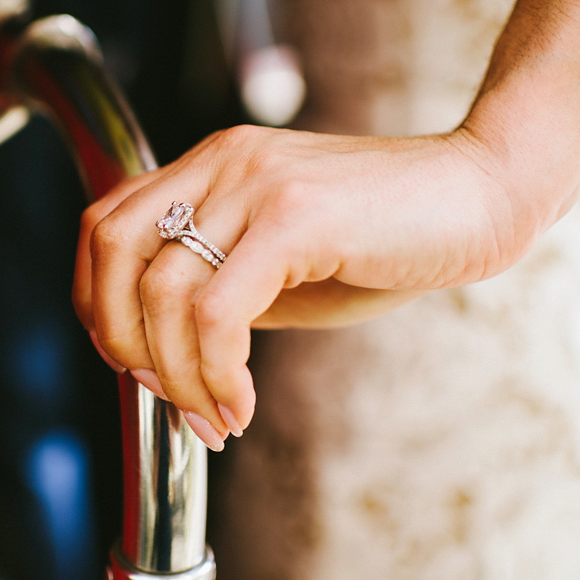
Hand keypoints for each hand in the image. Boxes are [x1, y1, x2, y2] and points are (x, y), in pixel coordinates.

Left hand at [73, 123, 525, 448]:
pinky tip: (241, 406)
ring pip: (163, 294)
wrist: (480, 197)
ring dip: (178, 377)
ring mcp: (254, 182)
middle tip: (167, 398)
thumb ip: (218, 292)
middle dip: (121, 341)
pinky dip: (215, 374)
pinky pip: (216, 312)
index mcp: (210, 166)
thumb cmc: (386, 240)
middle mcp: (221, 162)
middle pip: (113, 251)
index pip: (105, 225)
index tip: (136, 365)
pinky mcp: (292, 216)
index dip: (99, 303)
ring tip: (216, 417)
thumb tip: (159, 357)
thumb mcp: (280, 268)